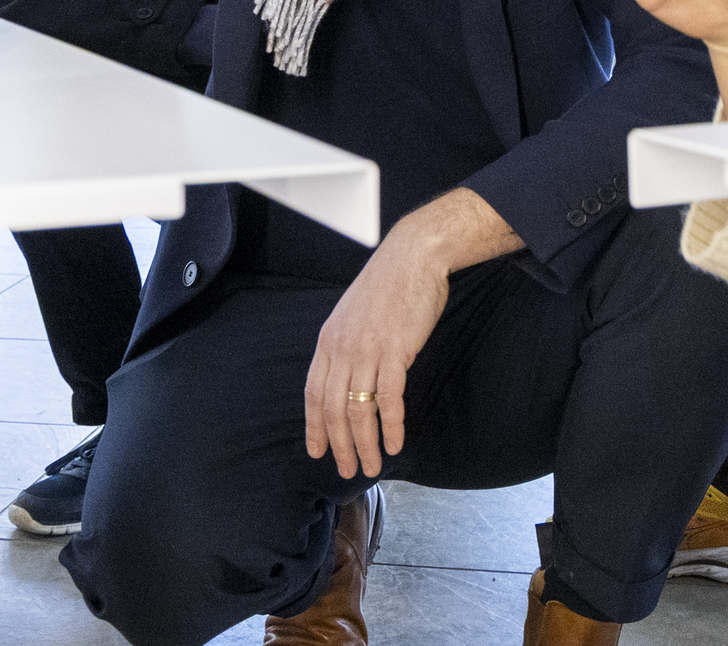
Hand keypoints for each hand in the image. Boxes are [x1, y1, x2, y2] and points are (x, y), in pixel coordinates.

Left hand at [303, 233, 448, 479]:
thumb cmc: (388, 284)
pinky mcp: (395, 351)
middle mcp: (342, 348)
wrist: (413, 256)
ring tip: (370, 467)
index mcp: (328, 340)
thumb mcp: (353, 314)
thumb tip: (346, 375)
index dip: (314, 426)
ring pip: (359, 410)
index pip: (314, 393)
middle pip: (333, 409)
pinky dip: (391, 426)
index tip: (318, 451)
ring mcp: (367, 351)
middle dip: (339, 445)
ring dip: (365, 444)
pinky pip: (389, 399)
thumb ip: (346, 344)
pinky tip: (394, 444)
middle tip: (347, 471)